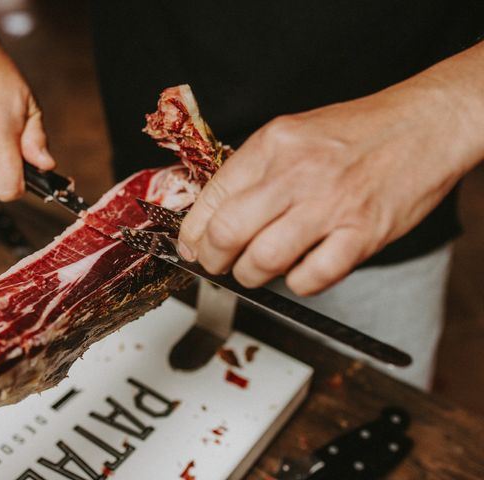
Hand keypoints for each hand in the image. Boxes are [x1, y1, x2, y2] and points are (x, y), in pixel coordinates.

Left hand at [178, 64, 483, 294]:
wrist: (422, 125)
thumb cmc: (356, 132)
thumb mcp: (292, 133)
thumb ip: (254, 171)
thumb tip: (215, 214)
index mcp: (272, 144)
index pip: (213, 197)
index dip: (193, 233)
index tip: (192, 248)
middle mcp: (296, 173)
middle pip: (228, 232)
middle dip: (213, 260)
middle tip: (216, 266)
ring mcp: (330, 205)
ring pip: (263, 260)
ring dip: (249, 276)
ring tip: (253, 273)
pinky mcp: (361, 234)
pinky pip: (312, 277)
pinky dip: (297, 283)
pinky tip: (299, 271)